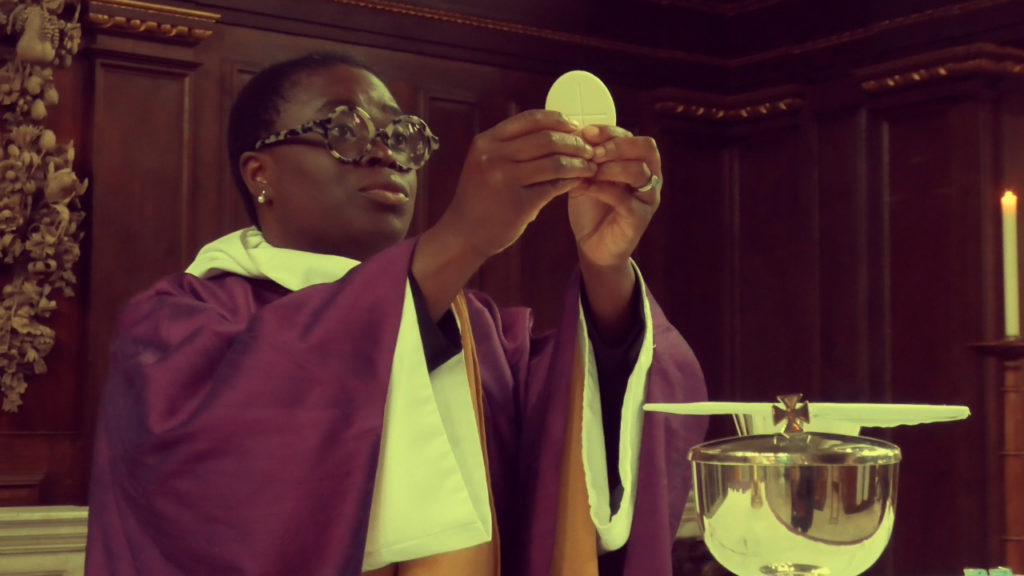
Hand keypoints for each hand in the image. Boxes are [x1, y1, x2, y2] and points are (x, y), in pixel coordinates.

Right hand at [436, 110, 597, 258]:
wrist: (463, 235)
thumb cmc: (479, 198)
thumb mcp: (486, 163)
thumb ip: (511, 147)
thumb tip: (555, 131)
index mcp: (486, 142)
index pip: (530, 119)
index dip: (557, 120)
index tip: (575, 126)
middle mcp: (493, 157)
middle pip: (546, 139)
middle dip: (574, 143)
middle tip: (589, 149)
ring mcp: (504, 180)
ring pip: (554, 162)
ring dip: (578, 163)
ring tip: (590, 166)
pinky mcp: (518, 204)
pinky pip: (553, 187)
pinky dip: (571, 182)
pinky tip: (579, 181)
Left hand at [568, 125, 661, 267]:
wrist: (592, 245)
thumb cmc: (591, 207)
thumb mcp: (587, 176)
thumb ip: (585, 158)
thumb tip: (574, 134)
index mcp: (639, 162)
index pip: (633, 136)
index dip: (610, 132)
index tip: (586, 133)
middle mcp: (650, 177)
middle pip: (646, 148)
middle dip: (616, 146)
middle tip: (591, 153)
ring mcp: (648, 198)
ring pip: (639, 171)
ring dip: (610, 168)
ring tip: (587, 171)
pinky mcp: (639, 218)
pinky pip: (625, 199)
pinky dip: (602, 190)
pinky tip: (584, 188)